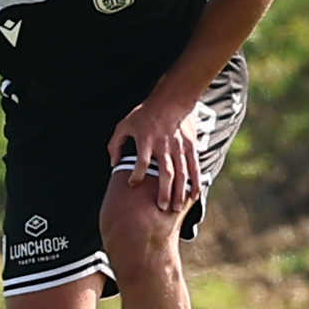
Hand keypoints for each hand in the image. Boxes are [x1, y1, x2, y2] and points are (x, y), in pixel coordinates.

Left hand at [109, 89, 202, 211]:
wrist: (172, 99)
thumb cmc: (146, 113)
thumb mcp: (124, 125)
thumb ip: (115, 144)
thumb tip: (113, 164)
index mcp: (146, 141)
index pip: (141, 162)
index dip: (136, 175)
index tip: (133, 184)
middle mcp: (164, 146)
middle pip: (165, 173)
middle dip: (164, 192)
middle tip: (162, 208)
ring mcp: (179, 147)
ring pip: (181, 173)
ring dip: (180, 192)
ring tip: (176, 208)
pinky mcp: (190, 147)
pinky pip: (194, 167)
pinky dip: (195, 182)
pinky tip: (194, 195)